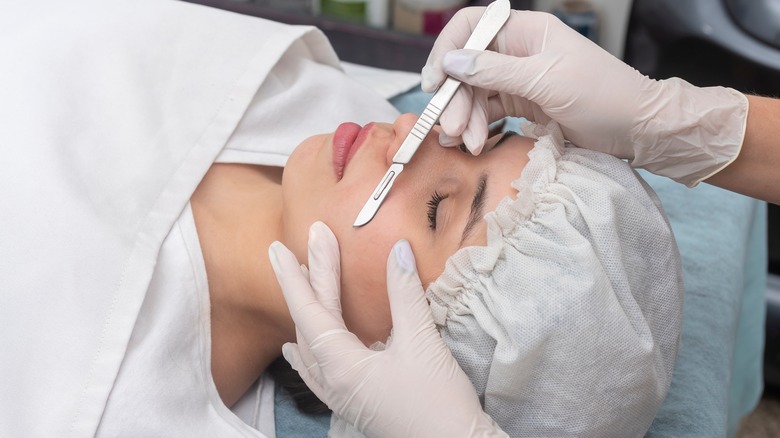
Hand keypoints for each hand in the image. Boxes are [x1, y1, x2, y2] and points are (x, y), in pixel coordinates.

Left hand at [268, 222, 504, 437]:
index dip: (295, 276)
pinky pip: (316, 371)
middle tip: (314, 240)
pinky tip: (296, 349)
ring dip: (307, 309)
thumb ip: (405, 294)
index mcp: (341, 365)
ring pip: (311, 344)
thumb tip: (398, 250)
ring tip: (300, 281)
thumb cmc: (438, 403)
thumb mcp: (422, 343)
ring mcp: (340, 394)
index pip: (309, 311)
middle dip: (312, 277)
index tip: (279, 247)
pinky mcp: (353, 401)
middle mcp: (332, 381)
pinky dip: (305, 351)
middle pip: (311, 321)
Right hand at [422, 8, 746, 186]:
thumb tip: (451, 61)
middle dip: (455, 98)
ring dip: (465, 118)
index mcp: (527, 31)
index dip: (447, 50)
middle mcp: (517, 51)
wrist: (637, 129)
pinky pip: (487, 112)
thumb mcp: (546, 81)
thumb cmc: (602, 96)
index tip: (434, 83)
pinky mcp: (522, 105)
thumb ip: (495, 71)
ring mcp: (518, 80)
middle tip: (452, 128)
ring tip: (468, 144)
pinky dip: (476, 126)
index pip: (471, 27)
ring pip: (473, 93)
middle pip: (467, 67)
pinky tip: (471, 142)